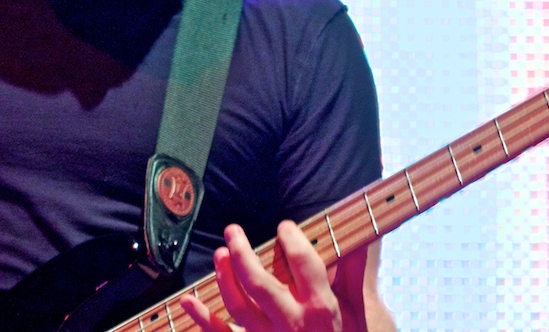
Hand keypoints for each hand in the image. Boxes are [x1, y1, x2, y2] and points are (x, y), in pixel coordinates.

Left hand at [180, 220, 369, 331]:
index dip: (291, 239)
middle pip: (260, 283)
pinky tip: (188, 300)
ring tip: (219, 254)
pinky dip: (202, 319)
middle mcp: (293, 323)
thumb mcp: (357, 311)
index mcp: (320, 308)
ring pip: (238, 307)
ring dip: (224, 279)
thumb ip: (354, 273)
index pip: (303, 263)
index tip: (284, 226)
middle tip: (231, 231)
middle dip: (242, 253)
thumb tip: (360, 238)